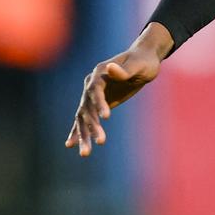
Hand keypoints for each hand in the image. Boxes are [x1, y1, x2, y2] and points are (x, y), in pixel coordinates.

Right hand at [66, 23, 172, 157]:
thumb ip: (124, 70)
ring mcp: (91, 95)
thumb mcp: (139, 66)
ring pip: (83, 117)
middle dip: (92, 125)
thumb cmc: (143, 62)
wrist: (141, 60)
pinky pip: (84, 120)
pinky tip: (70, 145)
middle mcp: (91, 85)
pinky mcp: (95, 105)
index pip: (95, 90)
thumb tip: (110, 68)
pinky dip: (77, 132)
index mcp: (99, 73)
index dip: (99, 103)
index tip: (106, 117)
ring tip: (85, 154)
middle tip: (101, 141)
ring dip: (83, 135)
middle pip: (87, 107)